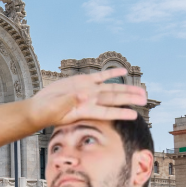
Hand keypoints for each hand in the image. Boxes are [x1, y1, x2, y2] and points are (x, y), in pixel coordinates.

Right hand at [25, 67, 146, 129]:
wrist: (40, 107)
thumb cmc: (46, 112)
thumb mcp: (56, 107)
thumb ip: (70, 101)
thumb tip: (84, 95)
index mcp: (85, 109)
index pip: (107, 111)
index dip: (121, 113)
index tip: (135, 115)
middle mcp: (90, 100)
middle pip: (114, 99)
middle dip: (130, 99)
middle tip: (145, 99)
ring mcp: (88, 90)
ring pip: (111, 88)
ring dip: (126, 89)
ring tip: (141, 90)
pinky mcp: (83, 81)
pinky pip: (101, 77)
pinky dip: (112, 74)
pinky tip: (124, 71)